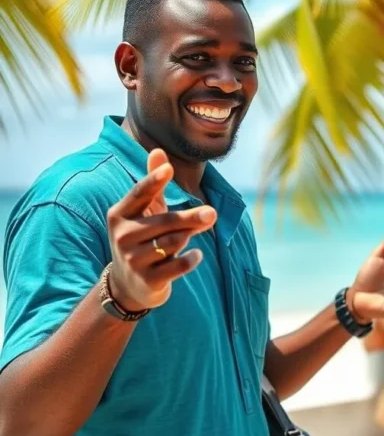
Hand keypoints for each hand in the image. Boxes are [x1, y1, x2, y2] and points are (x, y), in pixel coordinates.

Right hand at [106, 149, 217, 312]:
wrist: (129, 285)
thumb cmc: (142, 238)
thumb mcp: (145, 212)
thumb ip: (154, 185)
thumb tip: (158, 150)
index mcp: (120, 214)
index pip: (139, 195)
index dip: (153, 182)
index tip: (169, 170)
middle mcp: (122, 236)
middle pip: (165, 221)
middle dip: (191, 217)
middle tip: (212, 213)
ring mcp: (133, 259)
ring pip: (173, 242)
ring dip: (187, 237)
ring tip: (189, 236)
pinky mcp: (147, 279)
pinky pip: (177, 266)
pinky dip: (191, 259)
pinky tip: (197, 254)